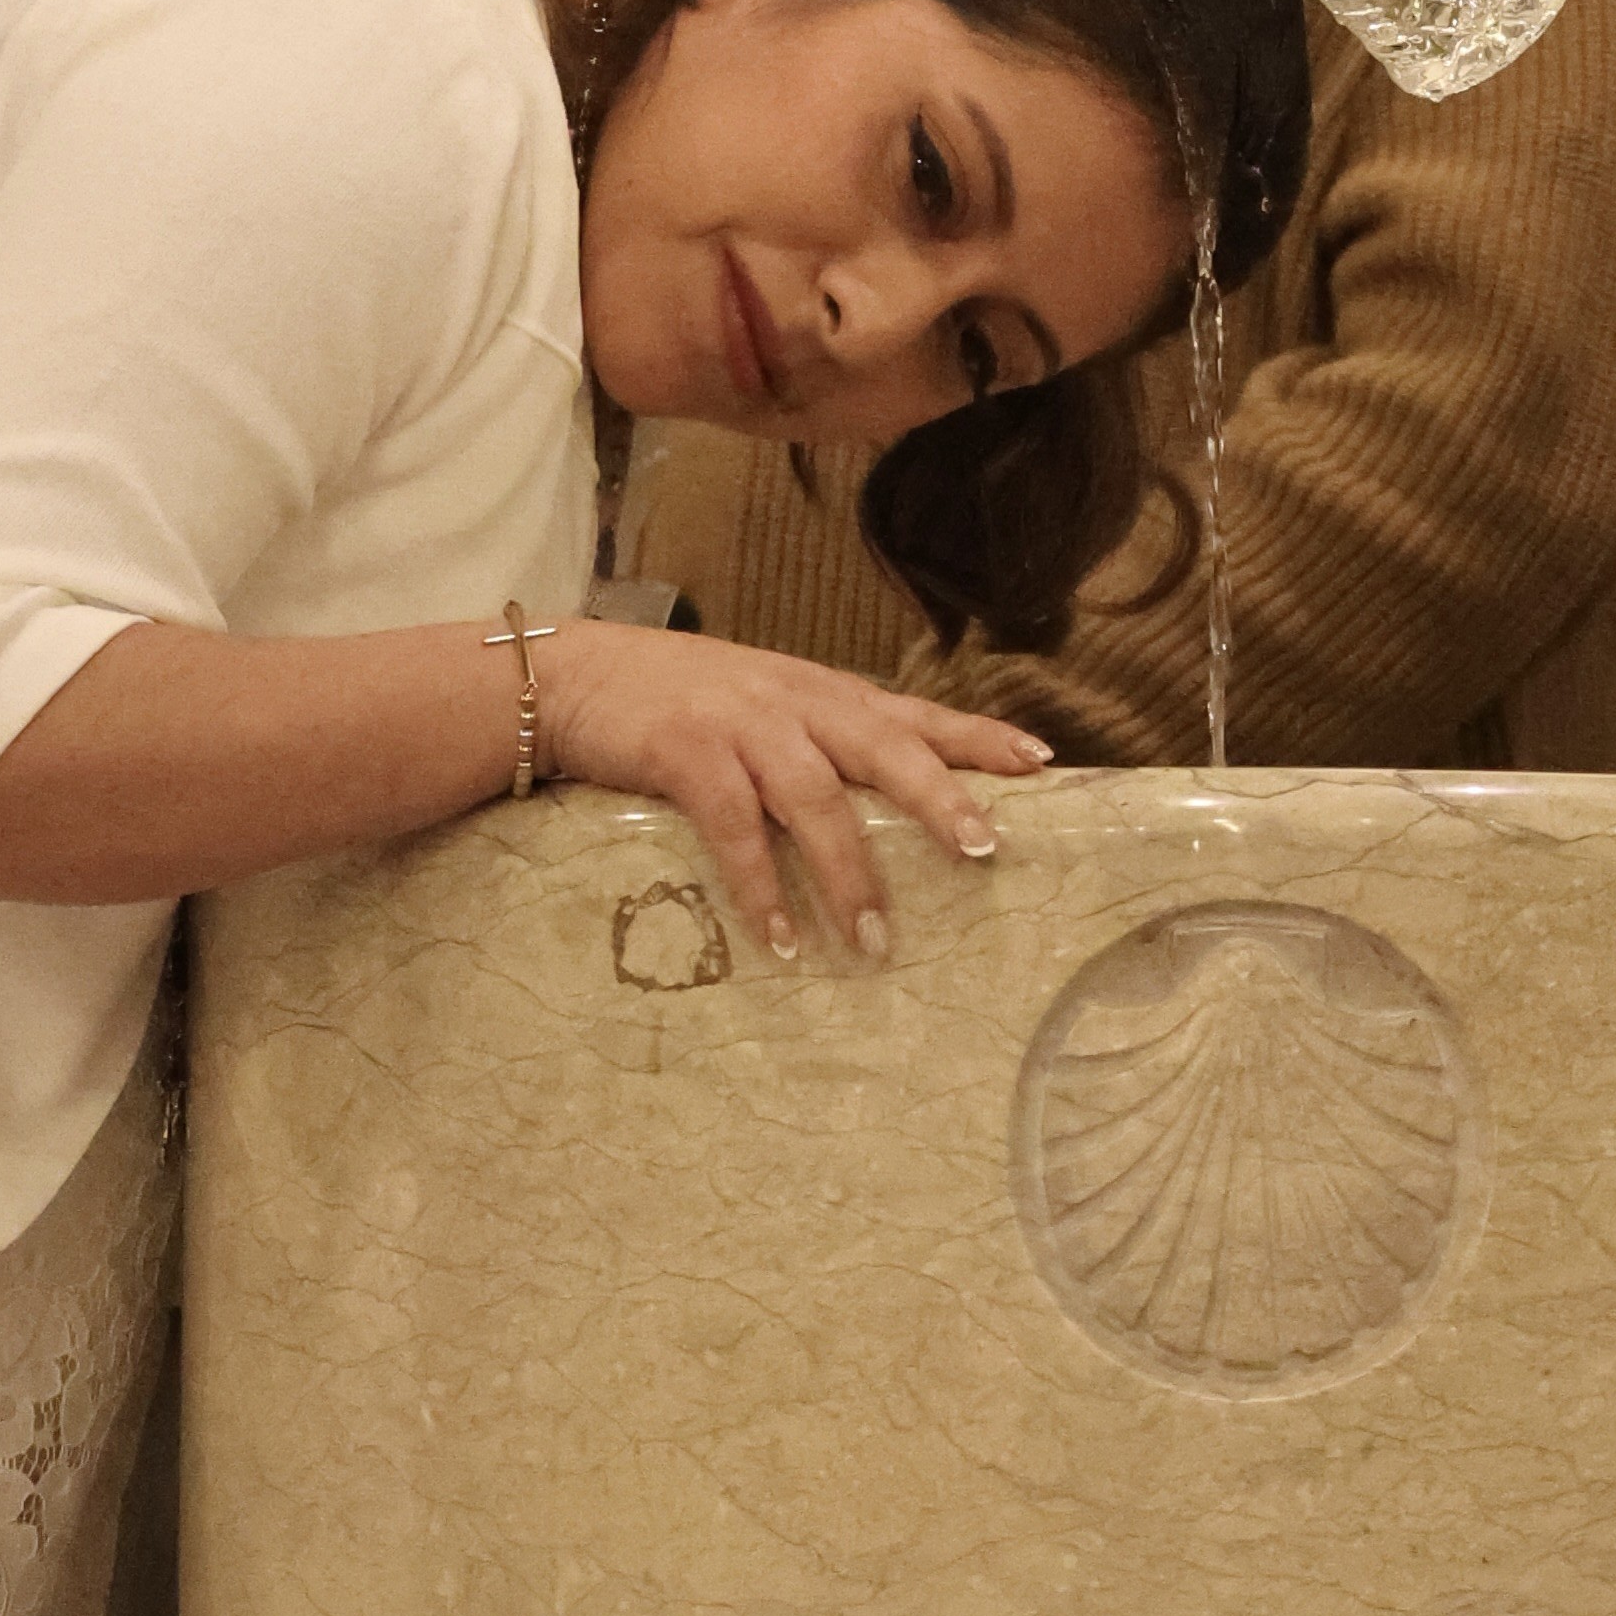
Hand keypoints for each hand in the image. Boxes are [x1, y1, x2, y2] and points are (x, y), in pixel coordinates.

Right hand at [530, 621, 1049, 966]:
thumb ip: (818, 741)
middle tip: (982, 852)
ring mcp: (743, 726)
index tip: (1040, 762)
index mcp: (821, 693)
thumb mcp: (762, 705)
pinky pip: (738, 829)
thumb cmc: (676, 700)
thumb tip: (881, 804)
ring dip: (849, 874)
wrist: (575, 675)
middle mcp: (794, 703)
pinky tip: (781, 939)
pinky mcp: (689, 755)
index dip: (977, 736)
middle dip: (938, 798)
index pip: (915, 712)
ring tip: (876, 940)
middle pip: (885, 748)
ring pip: (817, 799)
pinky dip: (762, 888)